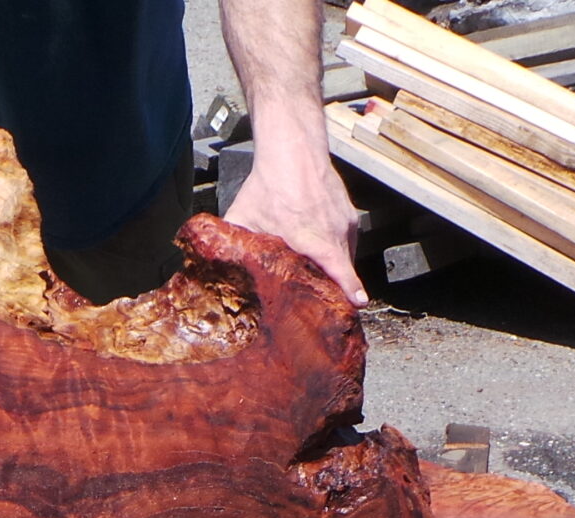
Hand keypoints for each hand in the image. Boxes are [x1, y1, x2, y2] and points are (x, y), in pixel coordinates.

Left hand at [225, 152, 367, 305]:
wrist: (294, 150)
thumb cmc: (270, 184)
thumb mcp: (244, 216)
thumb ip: (234, 243)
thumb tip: (216, 264)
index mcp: (307, 236)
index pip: (337, 266)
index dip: (348, 286)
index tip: (359, 302)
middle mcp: (331, 231)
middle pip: (343, 271)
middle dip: (337, 292)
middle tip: (327, 310)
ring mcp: (344, 224)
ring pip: (346, 258)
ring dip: (335, 272)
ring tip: (322, 283)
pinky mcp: (350, 218)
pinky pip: (348, 244)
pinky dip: (338, 253)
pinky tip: (321, 253)